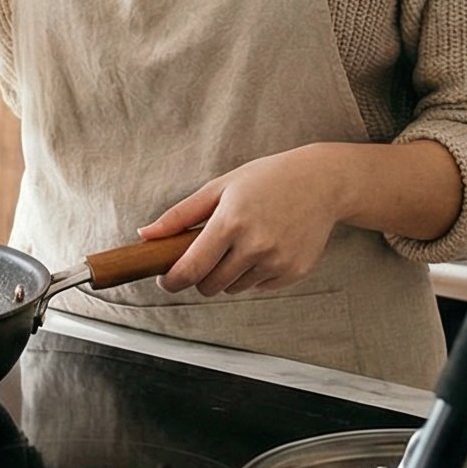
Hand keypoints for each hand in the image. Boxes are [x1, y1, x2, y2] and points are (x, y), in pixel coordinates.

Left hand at [139, 147, 344, 296]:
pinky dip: (253, 275)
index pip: (190, 269)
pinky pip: (259, 287)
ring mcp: (277, 261)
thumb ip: (180, 214)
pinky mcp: (294, 271)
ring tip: (240, 244)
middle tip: (205, 256)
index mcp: (230, 222)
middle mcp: (255, 245)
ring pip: (233, 288)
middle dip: (199, 277)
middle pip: (209, 286)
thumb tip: (146, 234)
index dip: (172, 281)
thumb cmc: (267, 179)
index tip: (166, 280)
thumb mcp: (220, 187)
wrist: (321, 182)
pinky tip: (264, 248)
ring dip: (227, 275)